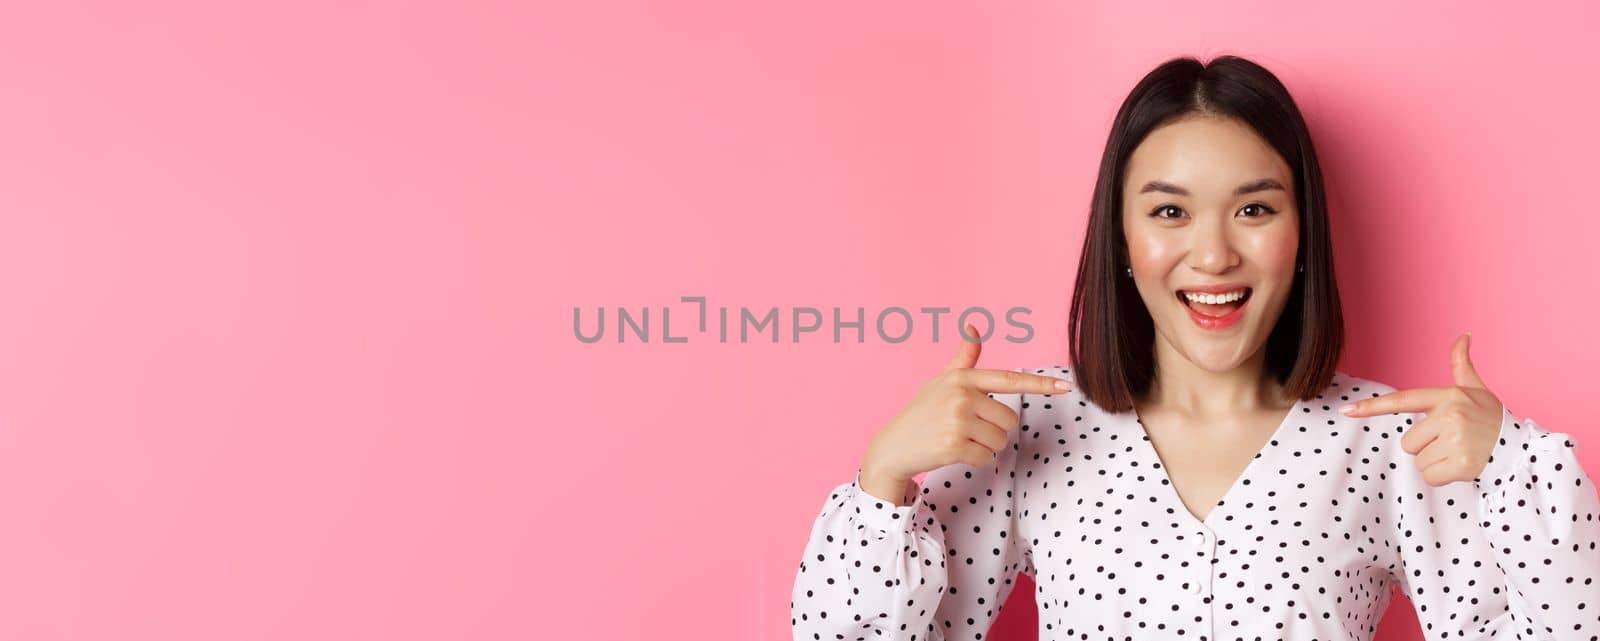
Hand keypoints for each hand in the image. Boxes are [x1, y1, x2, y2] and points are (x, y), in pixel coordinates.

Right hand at [859, 323, 1072, 497]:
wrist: (893, 446)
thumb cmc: (922, 412)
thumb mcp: (942, 382)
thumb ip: (963, 359)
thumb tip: (973, 326)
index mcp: (962, 378)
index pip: (1009, 379)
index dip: (1040, 385)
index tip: (1066, 386)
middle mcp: (961, 395)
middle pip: (1009, 419)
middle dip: (994, 429)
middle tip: (967, 428)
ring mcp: (957, 420)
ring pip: (1000, 440)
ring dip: (985, 445)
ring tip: (959, 439)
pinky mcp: (954, 445)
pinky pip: (987, 457)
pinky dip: (976, 459)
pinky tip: (955, 452)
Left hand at [1339, 333, 1505, 485]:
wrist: (1520, 449)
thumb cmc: (1492, 418)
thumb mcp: (1477, 390)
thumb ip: (1462, 365)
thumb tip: (1463, 335)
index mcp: (1449, 396)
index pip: (1402, 400)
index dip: (1372, 406)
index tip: (1346, 411)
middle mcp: (1450, 416)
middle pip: (1408, 442)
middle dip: (1425, 446)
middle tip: (1452, 441)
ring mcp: (1456, 440)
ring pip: (1418, 460)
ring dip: (1434, 462)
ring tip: (1459, 452)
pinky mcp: (1460, 464)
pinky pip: (1429, 477)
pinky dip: (1442, 477)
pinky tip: (1461, 467)